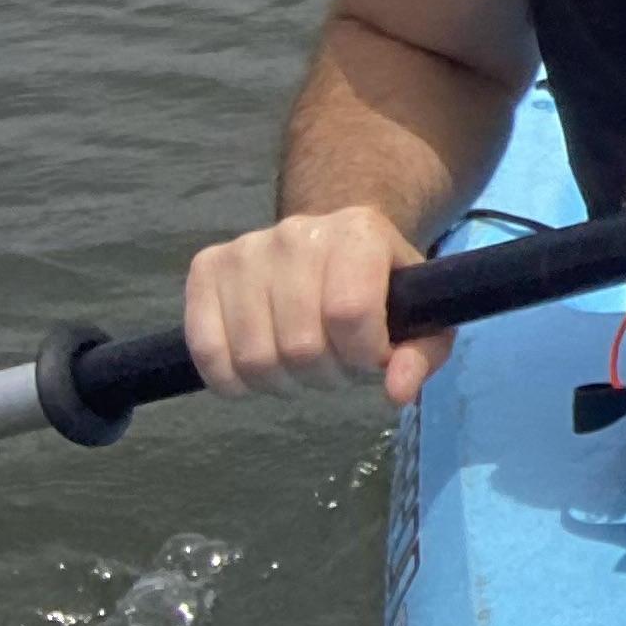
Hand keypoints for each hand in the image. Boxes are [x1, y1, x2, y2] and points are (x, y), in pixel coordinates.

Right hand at [180, 205, 447, 408]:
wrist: (330, 246)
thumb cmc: (381, 288)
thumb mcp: (419, 317)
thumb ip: (420, 356)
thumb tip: (397, 393)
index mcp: (359, 233)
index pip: (350, 313)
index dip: (362, 356)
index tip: (369, 359)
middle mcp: (297, 234)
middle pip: (300, 344)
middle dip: (324, 374)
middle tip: (334, 364)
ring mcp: (245, 249)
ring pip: (253, 356)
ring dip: (281, 381)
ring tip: (300, 365)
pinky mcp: (205, 268)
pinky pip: (206, 349)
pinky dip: (231, 381)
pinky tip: (256, 372)